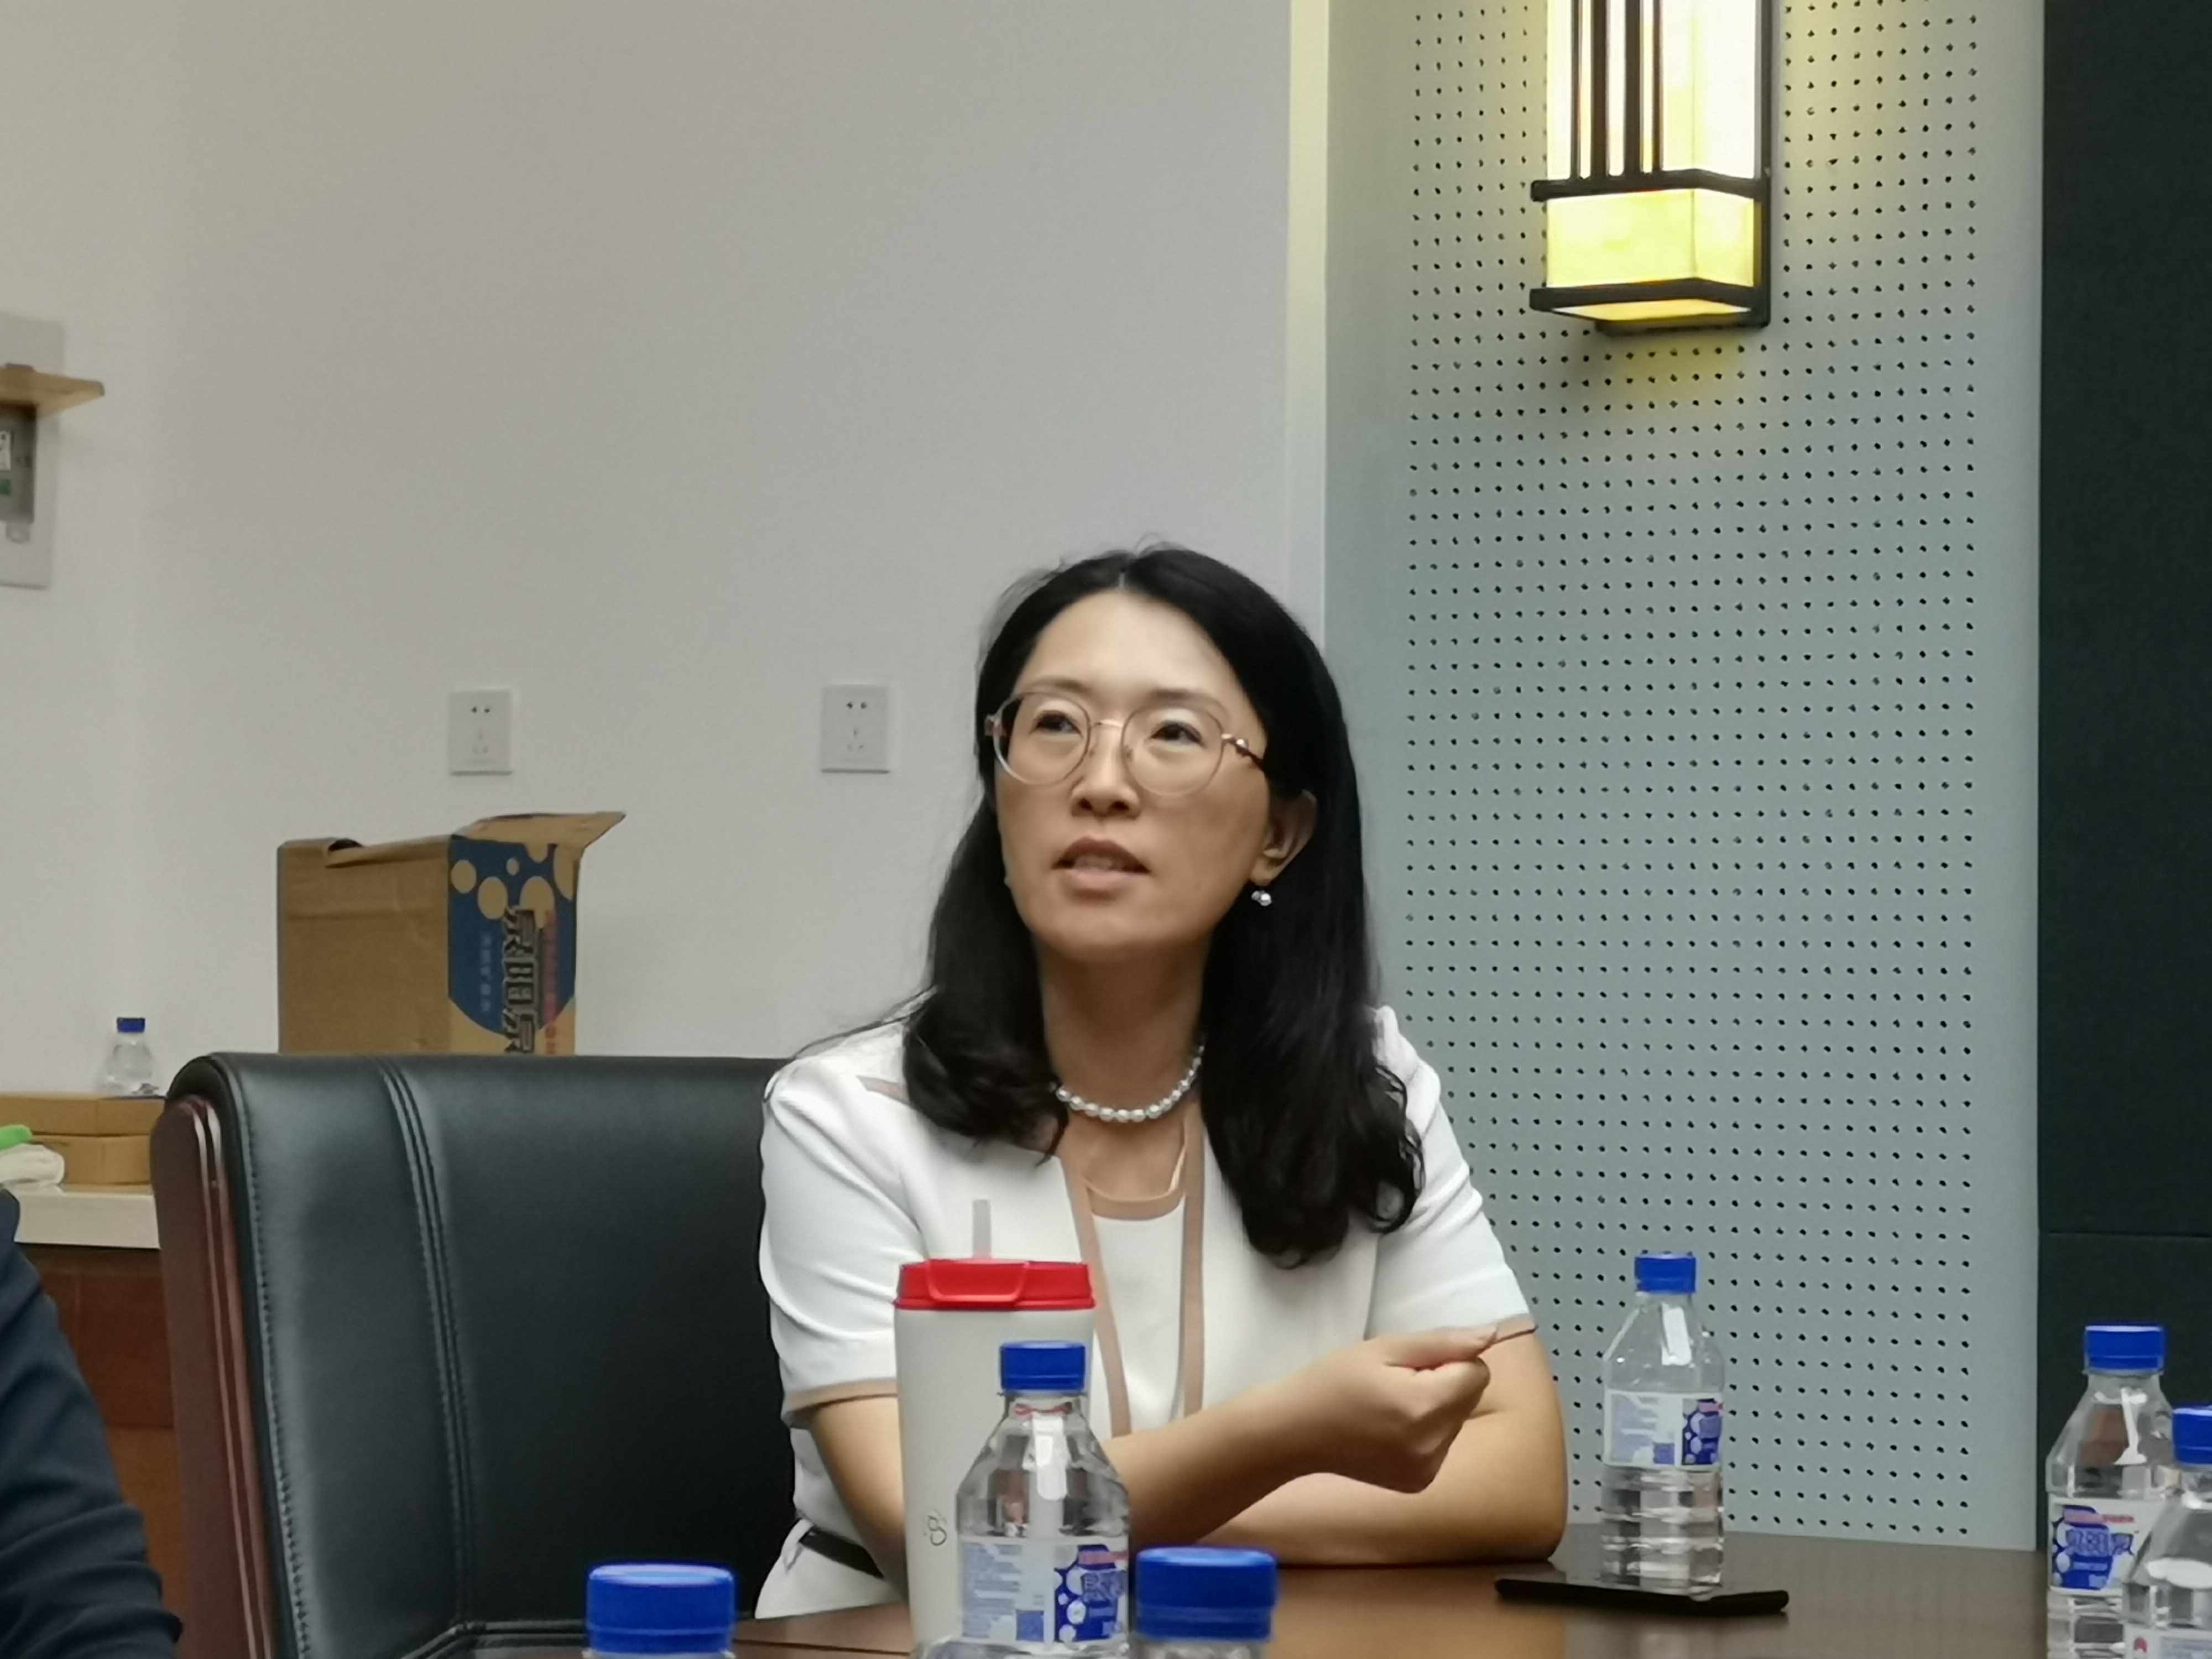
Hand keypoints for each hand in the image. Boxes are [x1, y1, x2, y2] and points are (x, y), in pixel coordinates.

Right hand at [1268, 1329, 1496, 1494]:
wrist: (1297, 1432)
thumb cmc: (1335, 1380)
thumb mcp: (1384, 1348)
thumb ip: (1442, 1343)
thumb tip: (1489, 1336)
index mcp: (1426, 1406)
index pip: (1478, 1373)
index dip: (1450, 1359)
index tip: (1413, 1363)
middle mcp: (1434, 1444)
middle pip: (1470, 1398)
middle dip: (1446, 1383)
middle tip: (1398, 1382)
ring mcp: (1428, 1469)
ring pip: (1457, 1421)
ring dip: (1437, 1408)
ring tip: (1391, 1406)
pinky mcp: (1420, 1483)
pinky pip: (1443, 1446)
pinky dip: (1426, 1433)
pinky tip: (1391, 1430)